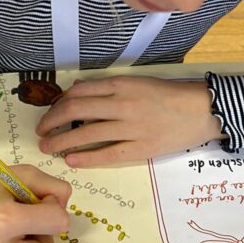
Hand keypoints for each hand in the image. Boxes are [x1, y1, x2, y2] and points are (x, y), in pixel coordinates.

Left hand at [35, 75, 223, 166]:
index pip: (79, 92)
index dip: (58, 103)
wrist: (203, 111)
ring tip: (47, 147)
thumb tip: (78, 90)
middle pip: (76, 111)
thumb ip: (109, 87)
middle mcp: (123, 104)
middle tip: (41, 131)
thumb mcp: (139, 82)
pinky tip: (72, 160)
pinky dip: (86, 158)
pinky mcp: (141, 148)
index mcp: (122, 84)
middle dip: (52, 121)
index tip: (50, 112)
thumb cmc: (171, 94)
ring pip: (87, 133)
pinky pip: (108, 154)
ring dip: (61, 141)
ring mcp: (131, 127)